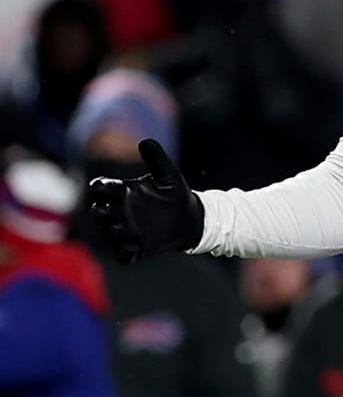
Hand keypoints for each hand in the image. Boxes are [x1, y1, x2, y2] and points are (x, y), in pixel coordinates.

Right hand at [86, 140, 203, 263]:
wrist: (190, 218)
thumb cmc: (174, 194)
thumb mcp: (168, 175)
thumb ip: (157, 159)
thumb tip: (146, 141)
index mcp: (123, 192)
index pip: (102, 189)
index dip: (100, 188)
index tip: (101, 185)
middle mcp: (120, 212)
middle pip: (99, 212)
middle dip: (99, 211)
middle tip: (103, 209)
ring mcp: (127, 231)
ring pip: (108, 233)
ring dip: (111, 231)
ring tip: (120, 228)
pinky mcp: (137, 248)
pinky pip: (123, 255)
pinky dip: (124, 253)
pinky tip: (132, 250)